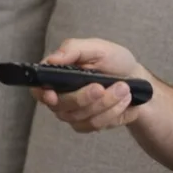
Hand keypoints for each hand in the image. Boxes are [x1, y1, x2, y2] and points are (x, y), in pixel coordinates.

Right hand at [31, 38, 145, 133]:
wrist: (134, 77)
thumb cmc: (112, 59)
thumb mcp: (96, 48)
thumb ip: (73, 50)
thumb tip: (51, 60)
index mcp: (56, 76)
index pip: (39, 90)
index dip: (42, 95)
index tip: (53, 96)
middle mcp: (61, 98)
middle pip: (64, 107)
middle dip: (88, 97)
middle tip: (112, 86)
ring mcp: (74, 114)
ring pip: (84, 118)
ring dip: (109, 104)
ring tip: (125, 89)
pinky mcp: (89, 124)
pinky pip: (98, 125)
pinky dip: (115, 113)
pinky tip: (125, 101)